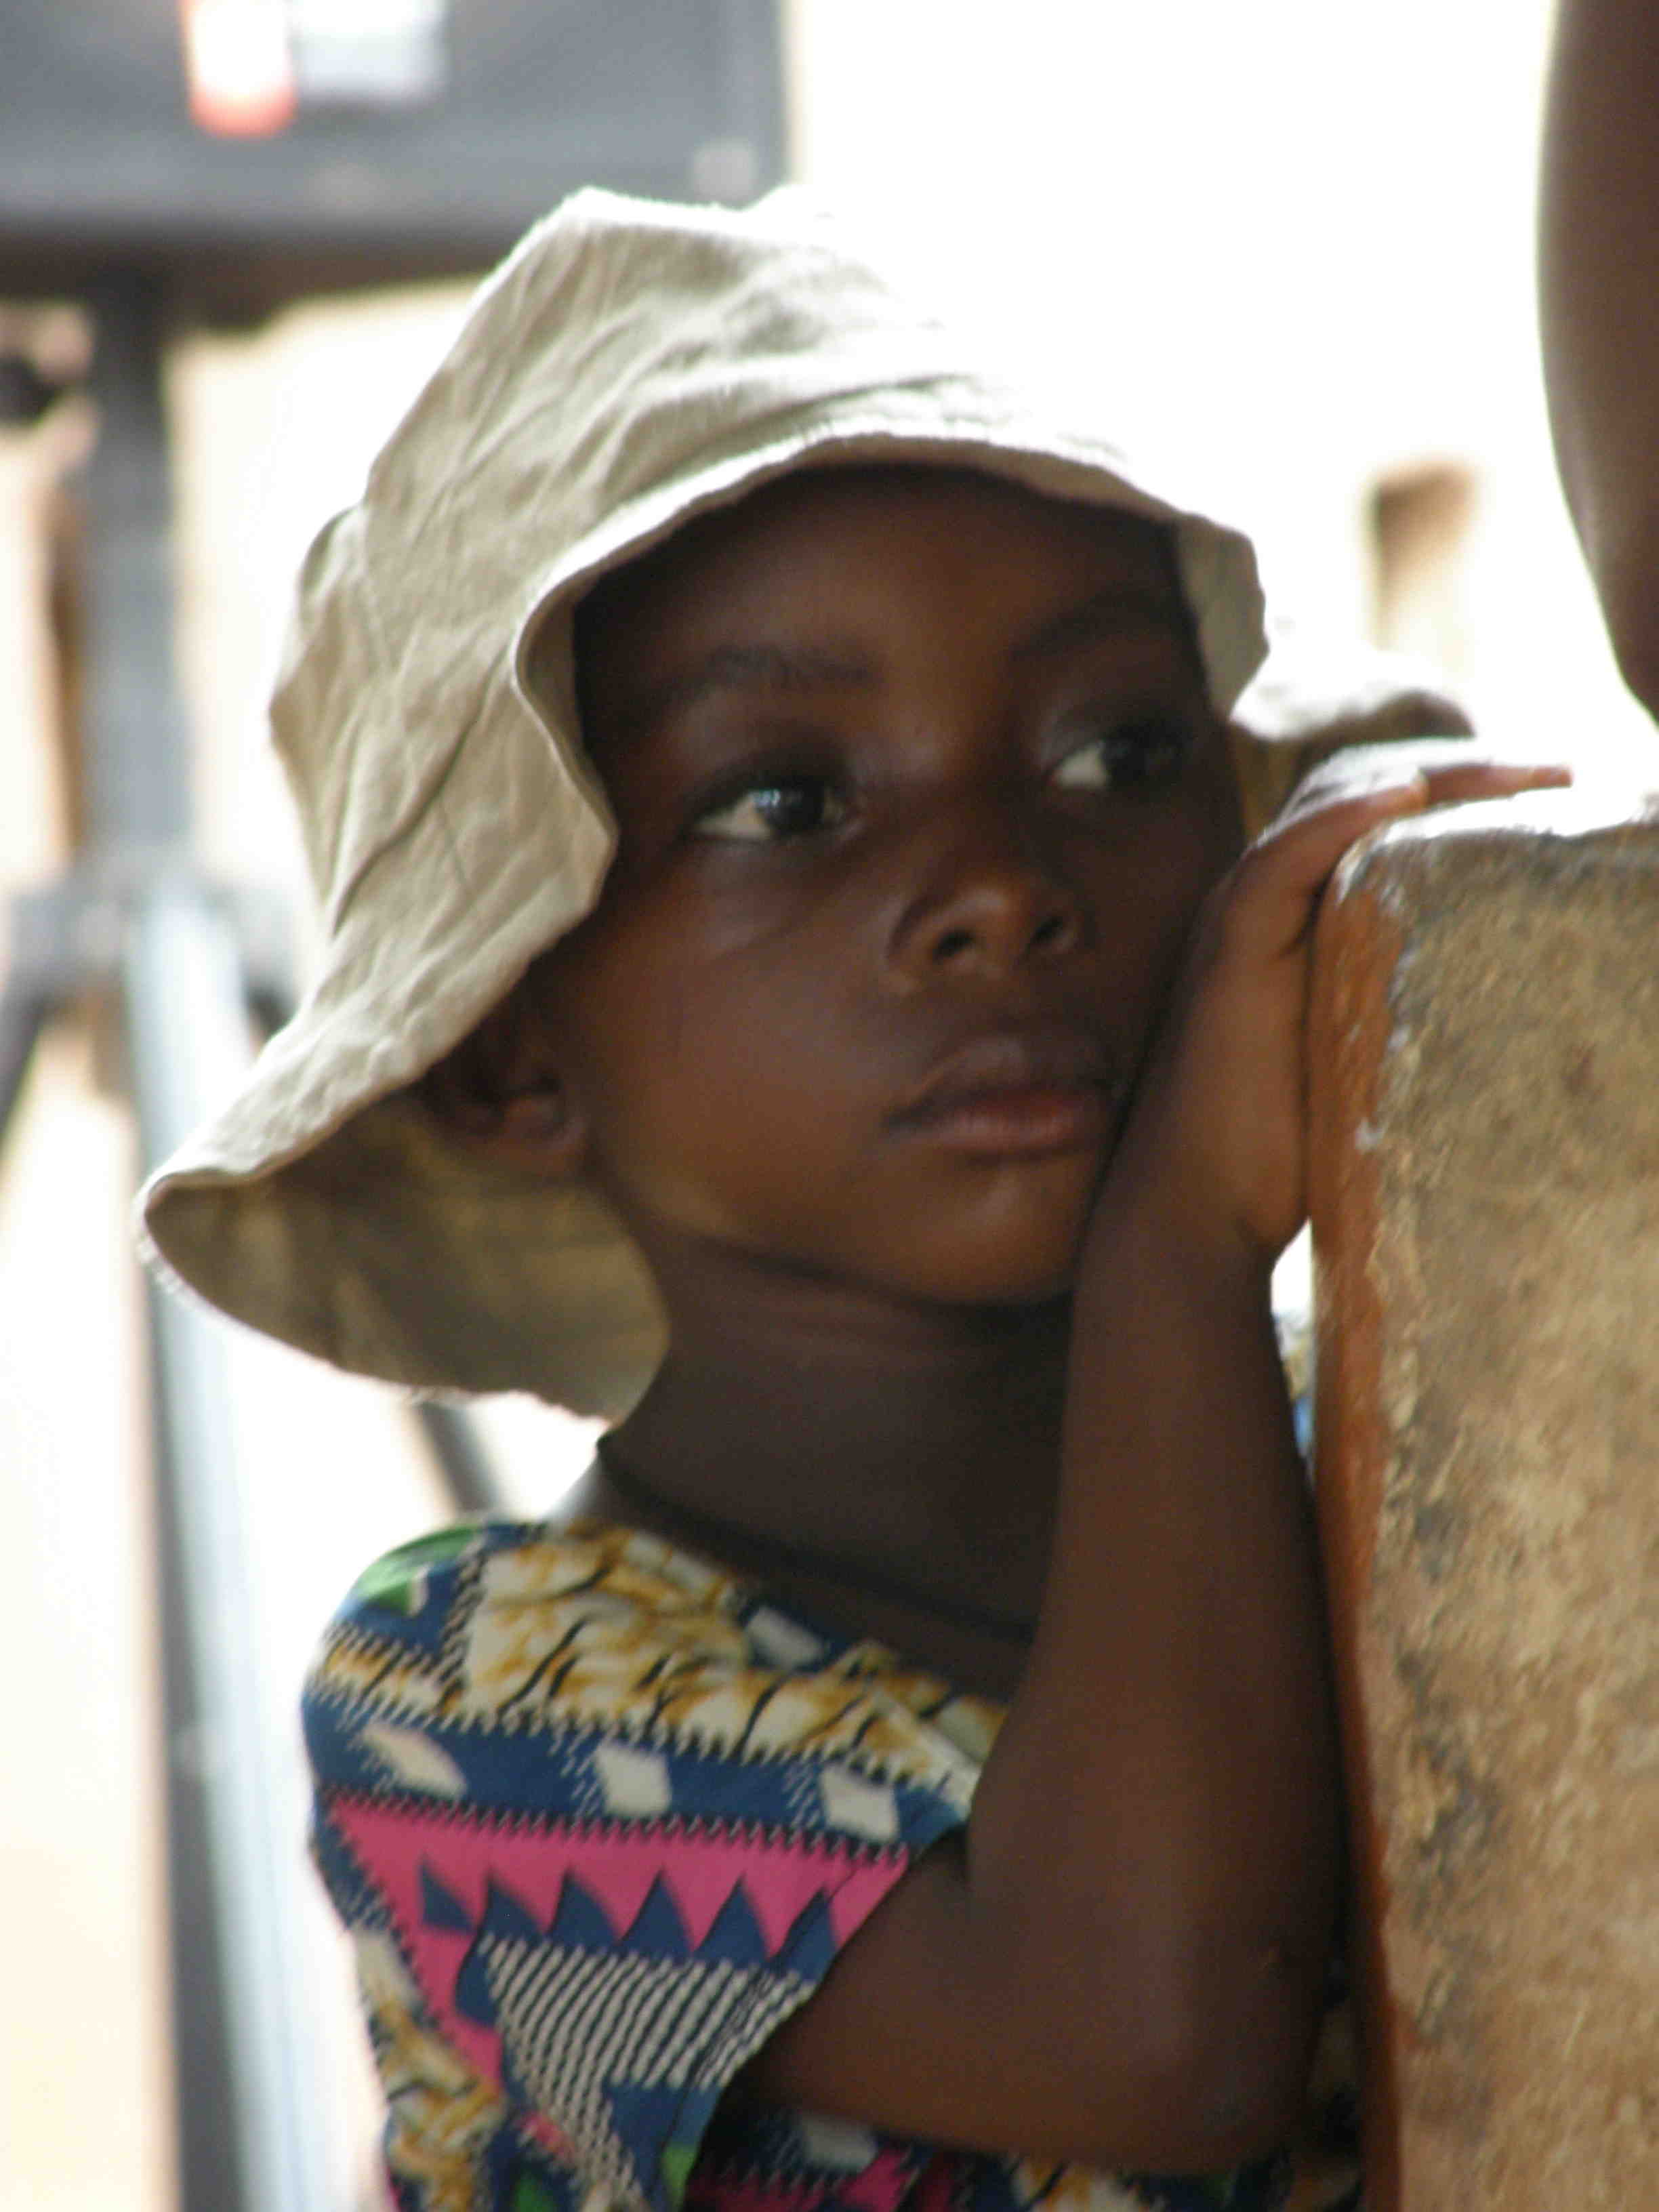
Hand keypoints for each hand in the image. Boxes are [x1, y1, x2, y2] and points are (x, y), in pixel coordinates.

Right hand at [1107, 745, 1572, 1261]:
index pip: (1378, 812)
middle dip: (1467, 768)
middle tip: (1564, 774)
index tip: (1559, 792)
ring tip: (1520, 775)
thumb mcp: (1374, 1055)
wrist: (1194, 1211)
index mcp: (1300, 912)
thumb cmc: (1283, 1156)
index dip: (1465, 787)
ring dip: (1430, 776)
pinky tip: (1409, 797)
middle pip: (1364, 788)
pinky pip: (1280, 861)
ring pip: (1330, 804)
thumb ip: (1416, 1000)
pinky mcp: (1227, 951)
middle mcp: (1266, 898)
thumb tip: (1524, 993)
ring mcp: (1240, 918)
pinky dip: (1340, 818)